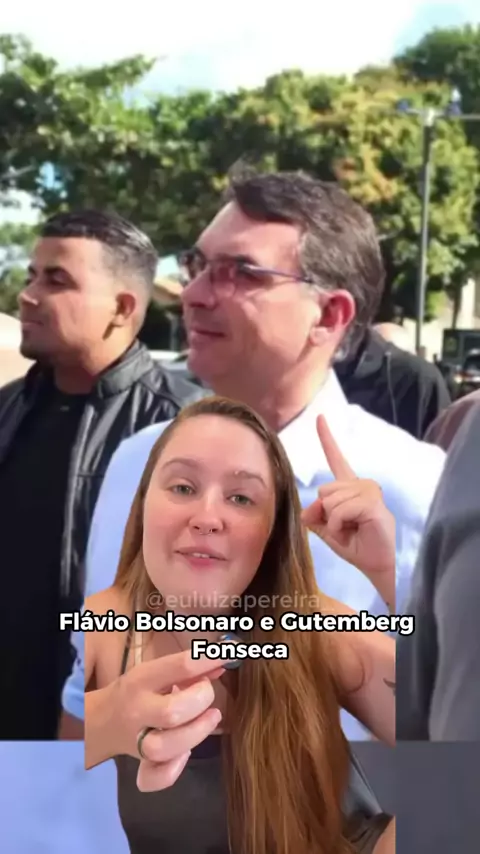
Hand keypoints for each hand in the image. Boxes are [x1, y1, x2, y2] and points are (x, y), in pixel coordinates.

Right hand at [109, 649, 223, 791]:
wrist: (102, 720)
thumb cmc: (137, 691)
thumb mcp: (157, 673)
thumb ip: (188, 670)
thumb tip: (220, 664)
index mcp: (141, 681)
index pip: (179, 667)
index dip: (207, 661)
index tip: (225, 657)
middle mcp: (138, 711)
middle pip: (171, 712)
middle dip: (200, 701)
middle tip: (206, 693)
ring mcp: (138, 741)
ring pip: (164, 747)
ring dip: (195, 733)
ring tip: (211, 717)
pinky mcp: (141, 765)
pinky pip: (154, 778)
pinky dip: (173, 770)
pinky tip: (185, 754)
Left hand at [301, 415, 394, 606]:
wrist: (379, 566)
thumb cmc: (356, 546)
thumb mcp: (327, 530)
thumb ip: (314, 515)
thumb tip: (310, 506)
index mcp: (350, 487)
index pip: (336, 458)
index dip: (326, 438)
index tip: (319, 416)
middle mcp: (361, 484)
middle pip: (323, 491)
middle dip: (325, 514)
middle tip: (344, 528)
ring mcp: (369, 491)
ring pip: (330, 501)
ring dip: (334, 523)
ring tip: (352, 530)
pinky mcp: (373, 503)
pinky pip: (339, 511)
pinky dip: (339, 525)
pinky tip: (355, 530)